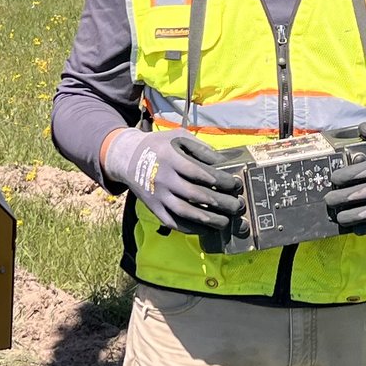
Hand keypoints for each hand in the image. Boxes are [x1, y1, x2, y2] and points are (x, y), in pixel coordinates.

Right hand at [103, 128, 242, 235]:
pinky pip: (173, 222)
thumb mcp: (178, 137)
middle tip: (238, 205)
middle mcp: (163, 179)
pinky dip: (191, 228)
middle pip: (195, 194)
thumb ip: (200, 148)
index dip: (220, 181)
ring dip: (208, 219)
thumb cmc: (159, 146)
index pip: (199, 172)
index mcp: (171, 159)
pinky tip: (207, 228)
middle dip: (220, 202)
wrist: (128, 159)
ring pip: (185, 212)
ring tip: (226, 222)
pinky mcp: (154, 209)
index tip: (236, 184)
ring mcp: (157, 196)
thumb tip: (223, 163)